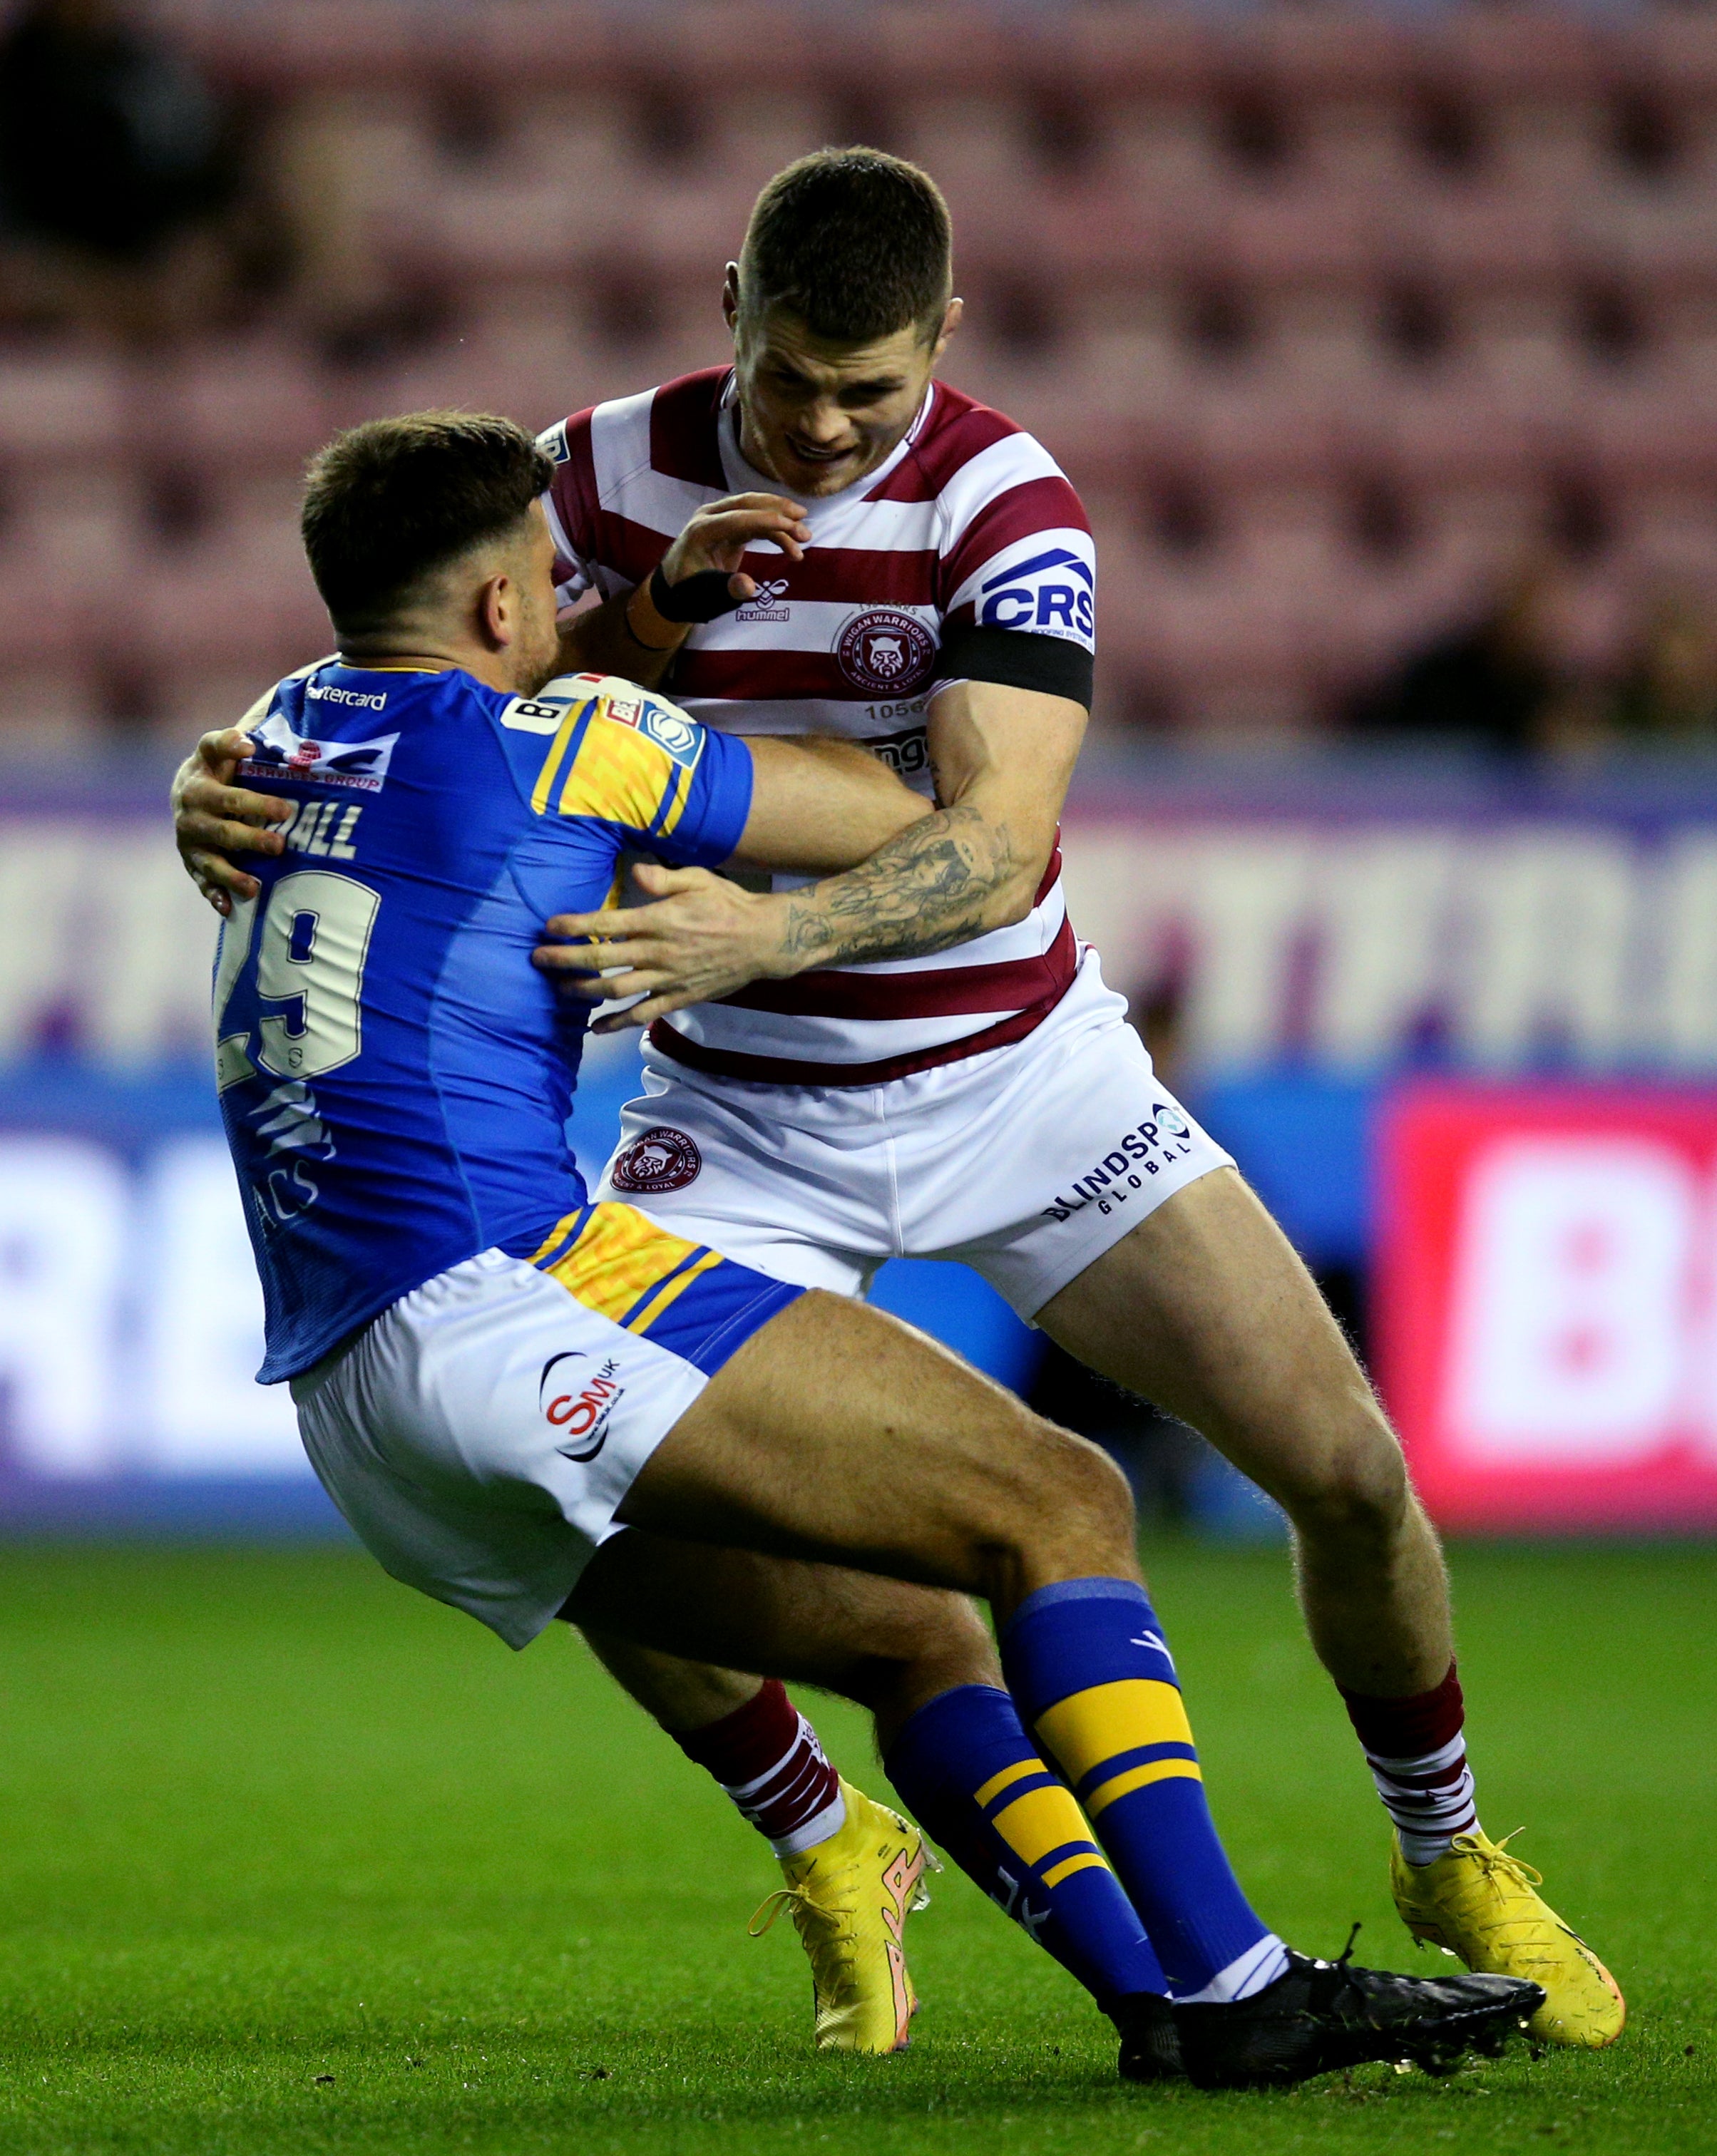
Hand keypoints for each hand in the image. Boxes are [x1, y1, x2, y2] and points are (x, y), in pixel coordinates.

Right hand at [171, 728, 293, 916]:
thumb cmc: (213, 770)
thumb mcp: (214, 751)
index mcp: (199, 789)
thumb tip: (248, 745)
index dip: (255, 801)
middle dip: (251, 840)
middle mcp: (192, 818)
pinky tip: (228, 908)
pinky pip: (202, 882)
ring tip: (254, 887)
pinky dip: (214, 895)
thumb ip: (227, 742)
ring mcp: (191, 844)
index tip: (283, 805)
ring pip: (211, 863)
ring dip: (232, 876)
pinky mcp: (192, 863)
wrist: (185, 792)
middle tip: (279, 845)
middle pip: (224, 831)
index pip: (228, 795)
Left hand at [532, 862, 794, 1031]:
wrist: (764, 940)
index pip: (607, 924)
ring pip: (616, 989)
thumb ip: (663, 878)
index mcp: (660, 920)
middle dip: (565, 961)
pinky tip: (595, 1027)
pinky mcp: (679, 998)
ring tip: (559, 988)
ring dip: (584, 991)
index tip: (549, 926)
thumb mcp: (699, 879)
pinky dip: (617, 1023)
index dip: (575, 926)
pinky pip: (643, 1014)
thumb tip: (634, 874)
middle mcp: (659, 952)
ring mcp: (668, 979)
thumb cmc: (729, 904)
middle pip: (602, 960)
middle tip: (538, 960)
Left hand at [659, 492, 809, 608]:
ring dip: (781, 520)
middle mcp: (710, 517)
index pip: (737, 517)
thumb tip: (749, 587)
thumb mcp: (706, 595)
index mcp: (701, 530)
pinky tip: (791, 546)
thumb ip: (727, 590)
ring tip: (806, 537)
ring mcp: (719, 519)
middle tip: (804, 526)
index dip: (766, 520)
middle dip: (779, 511)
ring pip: (755, 509)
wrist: (675, 589)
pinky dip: (775, 531)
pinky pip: (755, 522)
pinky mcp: (729, 526)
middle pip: (748, 504)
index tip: (792, 525)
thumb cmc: (688, 593)